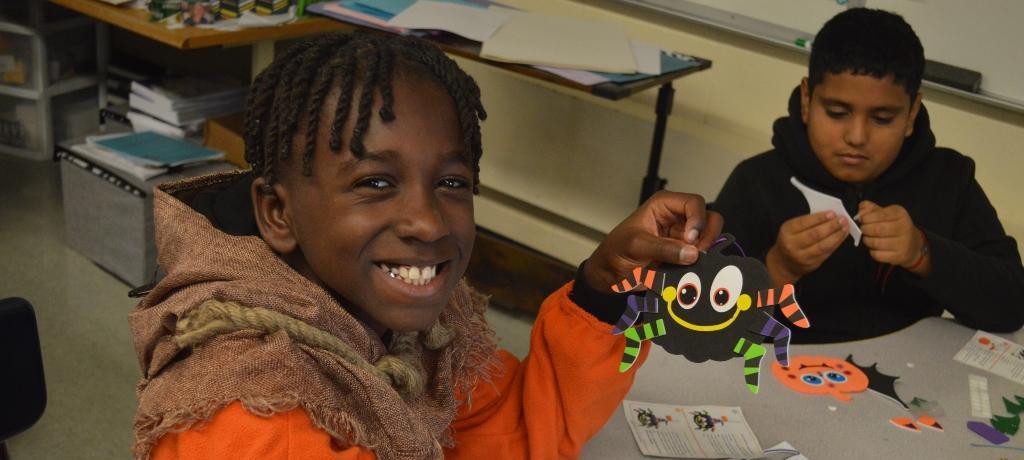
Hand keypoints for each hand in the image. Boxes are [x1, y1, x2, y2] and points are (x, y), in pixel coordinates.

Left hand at [583, 191, 722, 291]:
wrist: (610, 274)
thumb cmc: (616, 250)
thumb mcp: (636, 246)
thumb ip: (663, 248)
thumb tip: (691, 253)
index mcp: (664, 205)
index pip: (694, 203)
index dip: (698, 219)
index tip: (690, 239)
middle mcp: (677, 218)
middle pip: (709, 219)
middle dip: (706, 237)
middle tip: (696, 253)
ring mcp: (683, 237)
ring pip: (708, 239)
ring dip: (705, 252)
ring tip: (691, 264)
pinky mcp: (684, 255)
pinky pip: (701, 257)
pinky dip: (701, 264)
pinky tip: (690, 271)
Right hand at [766, 210, 849, 285]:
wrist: (785, 263)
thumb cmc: (790, 240)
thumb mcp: (792, 228)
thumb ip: (807, 222)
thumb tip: (829, 215)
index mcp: (786, 232)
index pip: (803, 223)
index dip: (819, 218)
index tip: (832, 213)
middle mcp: (792, 245)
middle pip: (814, 235)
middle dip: (831, 226)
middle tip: (842, 219)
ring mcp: (802, 256)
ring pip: (823, 245)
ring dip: (837, 235)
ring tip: (845, 227)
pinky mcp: (812, 264)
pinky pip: (827, 253)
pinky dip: (836, 243)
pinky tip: (841, 236)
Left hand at [858, 200, 924, 268]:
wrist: (912, 244)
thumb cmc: (894, 226)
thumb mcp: (884, 213)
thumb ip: (870, 209)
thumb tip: (860, 212)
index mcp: (900, 214)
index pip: (880, 215)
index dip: (866, 218)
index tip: (862, 220)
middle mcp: (905, 228)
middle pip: (877, 229)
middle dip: (865, 229)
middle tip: (863, 229)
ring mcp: (903, 243)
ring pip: (876, 243)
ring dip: (867, 240)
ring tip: (868, 238)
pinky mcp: (899, 256)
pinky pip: (878, 255)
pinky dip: (872, 251)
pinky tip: (875, 248)